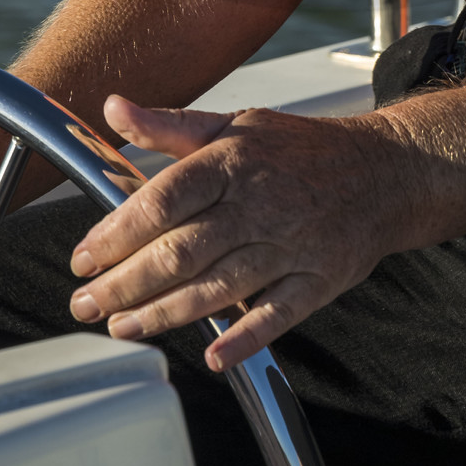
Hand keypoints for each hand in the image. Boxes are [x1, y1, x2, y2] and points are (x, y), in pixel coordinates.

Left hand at [66, 95, 419, 371]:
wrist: (383, 171)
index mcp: (232, 161)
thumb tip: (111, 108)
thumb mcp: (235, 124)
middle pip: (182, 252)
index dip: (117, 232)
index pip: (163, 199)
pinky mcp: (318, 280)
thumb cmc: (299, 150)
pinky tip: (212, 358)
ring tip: (121, 327)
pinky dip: (245, 339)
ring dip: (164, 314)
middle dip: (126, 284)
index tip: (82, 258)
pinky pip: (277, 315)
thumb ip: (169, 126)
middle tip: (86, 304)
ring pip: (218, 288)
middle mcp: (259, 204)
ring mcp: (291, 245)